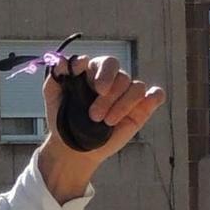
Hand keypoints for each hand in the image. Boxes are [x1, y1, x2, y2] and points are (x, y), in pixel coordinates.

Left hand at [40, 54, 166, 180]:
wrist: (72, 148)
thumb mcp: (53, 98)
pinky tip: (141, 107)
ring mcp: (127, 93)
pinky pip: (156, 95)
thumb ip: (56, 78)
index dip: (104, 73)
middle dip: (109, 97)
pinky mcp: (141, 108)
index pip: (106, 63)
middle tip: (93, 116)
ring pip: (137, 87)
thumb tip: (61, 61)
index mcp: (95, 73)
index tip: (97, 88)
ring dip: (122, 106)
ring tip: (106, 123)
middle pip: (121, 77)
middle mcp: (114, 80)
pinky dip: (153, 97)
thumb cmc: (63, 120)